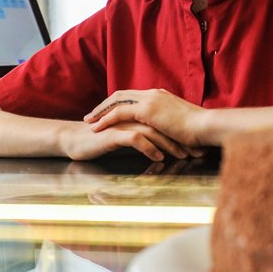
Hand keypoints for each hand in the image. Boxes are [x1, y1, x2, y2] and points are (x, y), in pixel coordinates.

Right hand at [62, 119, 190, 161]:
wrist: (75, 140)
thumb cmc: (102, 140)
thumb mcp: (127, 136)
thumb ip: (143, 134)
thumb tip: (163, 143)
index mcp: (138, 114)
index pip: (165, 122)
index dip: (180, 134)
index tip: (196, 147)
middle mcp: (133, 115)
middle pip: (163, 125)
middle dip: (181, 139)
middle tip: (196, 152)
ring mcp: (124, 123)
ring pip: (153, 131)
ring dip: (170, 144)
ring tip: (183, 156)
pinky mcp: (114, 133)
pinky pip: (136, 138)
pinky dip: (150, 147)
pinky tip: (159, 157)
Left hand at [84, 89, 208, 148]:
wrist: (206, 126)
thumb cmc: (199, 129)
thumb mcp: (181, 123)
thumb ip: (170, 123)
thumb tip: (167, 132)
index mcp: (161, 95)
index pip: (133, 96)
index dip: (118, 104)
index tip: (107, 113)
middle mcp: (153, 93)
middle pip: (121, 94)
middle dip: (104, 105)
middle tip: (91, 116)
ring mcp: (150, 99)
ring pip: (116, 101)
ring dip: (101, 112)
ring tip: (89, 122)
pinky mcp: (147, 109)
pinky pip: (119, 112)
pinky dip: (106, 119)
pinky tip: (97, 128)